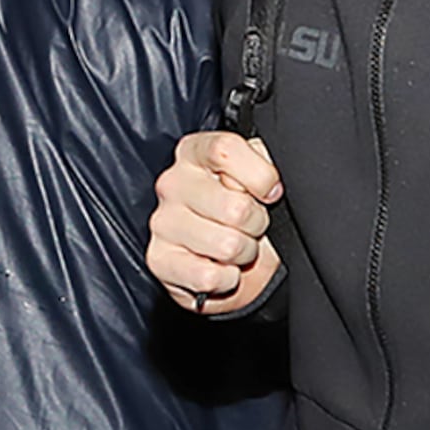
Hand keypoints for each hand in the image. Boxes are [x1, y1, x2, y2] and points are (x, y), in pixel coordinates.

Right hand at [148, 131, 281, 311]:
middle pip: (235, 207)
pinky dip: (226, 279)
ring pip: (227, 246)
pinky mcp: (159, 260)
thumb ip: (265, 164)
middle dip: (256, 224)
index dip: (259, 176)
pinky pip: (209, 276)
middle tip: (249, 225)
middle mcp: (172, 183)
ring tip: (234, 247)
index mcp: (194, 153)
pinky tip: (220, 267)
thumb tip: (270, 178)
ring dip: (242, 254)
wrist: (227, 260)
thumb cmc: (243, 213)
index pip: (225, 150)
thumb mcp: (258, 178)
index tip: (271, 192)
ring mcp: (162, 222)